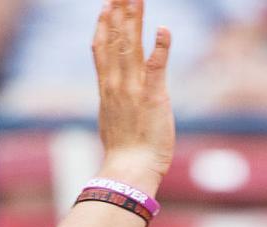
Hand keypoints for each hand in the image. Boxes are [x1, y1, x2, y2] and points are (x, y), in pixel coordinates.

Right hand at [92, 0, 174, 193]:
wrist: (129, 170)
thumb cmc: (125, 152)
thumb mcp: (112, 119)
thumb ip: (113, 101)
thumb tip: (112, 95)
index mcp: (108, 88)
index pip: (103, 48)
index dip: (104, 25)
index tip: (106, 5)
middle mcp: (118, 83)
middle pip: (116, 40)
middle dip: (118, 12)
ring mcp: (134, 89)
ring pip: (132, 47)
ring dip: (134, 20)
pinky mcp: (154, 97)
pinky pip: (157, 68)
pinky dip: (160, 47)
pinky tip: (163, 29)